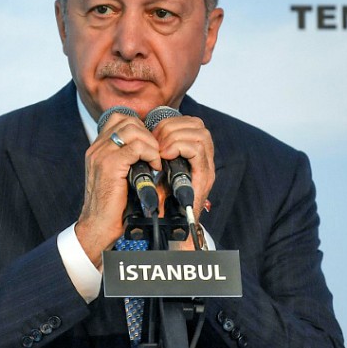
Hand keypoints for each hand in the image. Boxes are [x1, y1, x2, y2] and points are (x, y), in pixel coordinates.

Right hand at [76, 113, 161, 266]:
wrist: (98, 226)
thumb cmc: (112, 205)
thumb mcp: (117, 175)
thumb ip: (126, 158)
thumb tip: (148, 147)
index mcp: (98, 148)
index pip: (119, 118)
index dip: (140, 127)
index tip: (150, 145)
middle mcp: (97, 147)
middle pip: (128, 120)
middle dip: (148, 134)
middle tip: (156, 153)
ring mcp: (101, 155)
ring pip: (133, 130)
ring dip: (151, 143)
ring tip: (156, 160)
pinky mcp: (110, 165)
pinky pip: (136, 147)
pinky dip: (150, 154)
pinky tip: (154, 166)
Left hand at [150, 115, 214, 249]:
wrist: (167, 226)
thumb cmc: (158, 199)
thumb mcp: (156, 170)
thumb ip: (155, 151)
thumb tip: (139, 132)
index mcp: (194, 154)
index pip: (192, 123)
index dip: (172, 122)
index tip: (153, 133)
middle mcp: (205, 159)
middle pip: (197, 124)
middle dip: (172, 126)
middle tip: (155, 140)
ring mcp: (207, 168)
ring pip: (200, 133)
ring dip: (174, 136)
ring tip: (159, 149)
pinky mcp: (204, 177)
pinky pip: (197, 149)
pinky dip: (179, 147)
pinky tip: (164, 155)